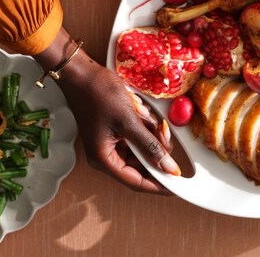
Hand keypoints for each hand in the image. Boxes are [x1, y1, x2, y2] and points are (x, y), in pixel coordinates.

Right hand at [34, 28, 178, 193]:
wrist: (81, 72)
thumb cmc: (99, 95)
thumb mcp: (129, 120)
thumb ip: (150, 145)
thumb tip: (168, 167)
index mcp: (104, 159)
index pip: (136, 181)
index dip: (158, 185)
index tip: (177, 187)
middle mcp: (106, 155)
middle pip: (141, 163)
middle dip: (155, 148)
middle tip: (162, 131)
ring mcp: (111, 142)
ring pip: (141, 147)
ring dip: (149, 133)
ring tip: (144, 114)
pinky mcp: (116, 130)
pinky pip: (137, 134)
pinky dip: (143, 125)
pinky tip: (139, 110)